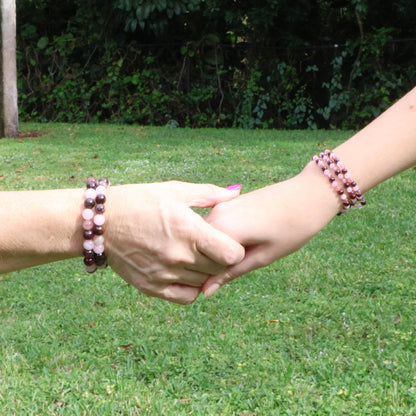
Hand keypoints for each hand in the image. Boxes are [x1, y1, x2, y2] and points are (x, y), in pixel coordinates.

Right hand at [105, 181, 244, 303]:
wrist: (100, 222)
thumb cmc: (140, 201)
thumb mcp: (175, 191)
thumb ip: (209, 194)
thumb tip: (236, 193)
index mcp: (188, 231)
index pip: (232, 255)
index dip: (236, 249)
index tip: (228, 241)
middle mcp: (178, 257)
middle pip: (220, 270)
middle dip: (222, 259)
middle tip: (213, 247)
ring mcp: (164, 274)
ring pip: (204, 283)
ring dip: (206, 271)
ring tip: (197, 256)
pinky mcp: (151, 287)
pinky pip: (186, 297)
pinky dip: (192, 288)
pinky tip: (186, 272)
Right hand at [202, 163, 340, 296]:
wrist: (310, 194)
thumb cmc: (292, 228)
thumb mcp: (262, 256)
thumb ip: (230, 273)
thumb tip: (205, 292)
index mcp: (222, 228)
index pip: (202, 263)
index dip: (214, 275)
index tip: (239, 272)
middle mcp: (215, 214)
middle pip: (202, 248)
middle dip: (214, 261)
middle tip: (248, 260)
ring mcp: (220, 206)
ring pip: (208, 237)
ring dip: (218, 249)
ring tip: (250, 248)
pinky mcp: (227, 202)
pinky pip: (216, 227)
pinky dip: (223, 237)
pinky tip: (246, 238)